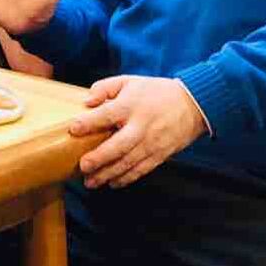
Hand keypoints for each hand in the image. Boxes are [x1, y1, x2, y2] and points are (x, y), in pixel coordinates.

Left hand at [70, 75, 208, 188]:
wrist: (193, 104)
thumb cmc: (155, 92)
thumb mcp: (129, 81)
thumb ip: (105, 88)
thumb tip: (87, 100)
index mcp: (130, 106)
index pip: (106, 115)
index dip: (89, 122)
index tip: (73, 129)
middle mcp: (140, 127)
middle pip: (118, 146)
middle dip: (99, 158)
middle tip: (83, 166)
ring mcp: (151, 143)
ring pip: (128, 163)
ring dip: (108, 174)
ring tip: (91, 182)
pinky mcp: (160, 155)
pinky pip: (141, 170)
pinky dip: (127, 178)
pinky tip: (113, 183)